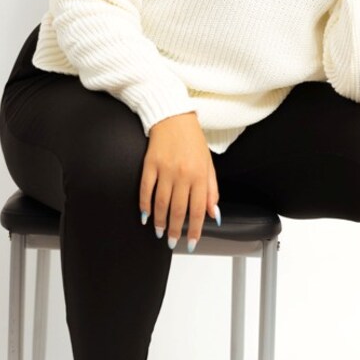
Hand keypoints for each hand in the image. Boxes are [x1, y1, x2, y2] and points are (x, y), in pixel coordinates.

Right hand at [140, 112, 219, 250]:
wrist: (174, 117)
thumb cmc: (193, 141)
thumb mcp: (208, 165)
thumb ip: (211, 191)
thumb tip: (214, 214)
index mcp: (200, 175)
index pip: (198, 209)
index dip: (195, 229)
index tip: (192, 242)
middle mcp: (183, 174)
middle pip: (178, 210)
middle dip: (175, 230)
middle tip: (172, 242)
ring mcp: (165, 170)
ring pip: (161, 203)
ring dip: (160, 221)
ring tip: (160, 232)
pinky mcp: (150, 165)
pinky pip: (146, 189)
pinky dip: (145, 204)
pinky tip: (146, 215)